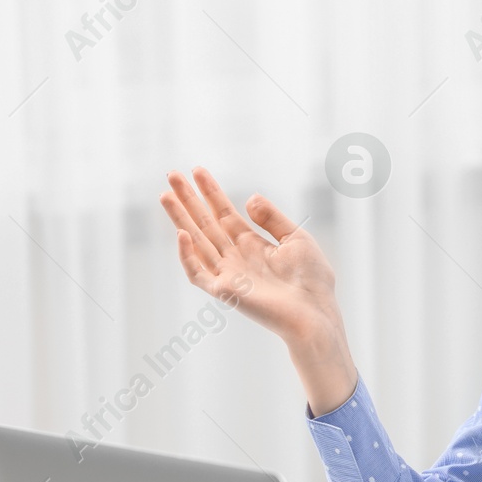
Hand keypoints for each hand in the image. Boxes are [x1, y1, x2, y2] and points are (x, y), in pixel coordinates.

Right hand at [159, 167, 357, 413]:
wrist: (315, 311)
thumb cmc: (312, 280)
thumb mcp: (296, 238)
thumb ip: (272, 219)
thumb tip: (249, 198)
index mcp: (253, 245)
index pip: (224, 214)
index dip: (211, 192)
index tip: (197, 170)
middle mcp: (236, 258)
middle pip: (205, 224)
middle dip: (188, 200)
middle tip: (171, 174)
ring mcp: (228, 275)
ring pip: (196, 242)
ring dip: (180, 219)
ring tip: (165, 194)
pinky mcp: (225, 292)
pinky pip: (198, 273)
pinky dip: (187, 256)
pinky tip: (182, 234)